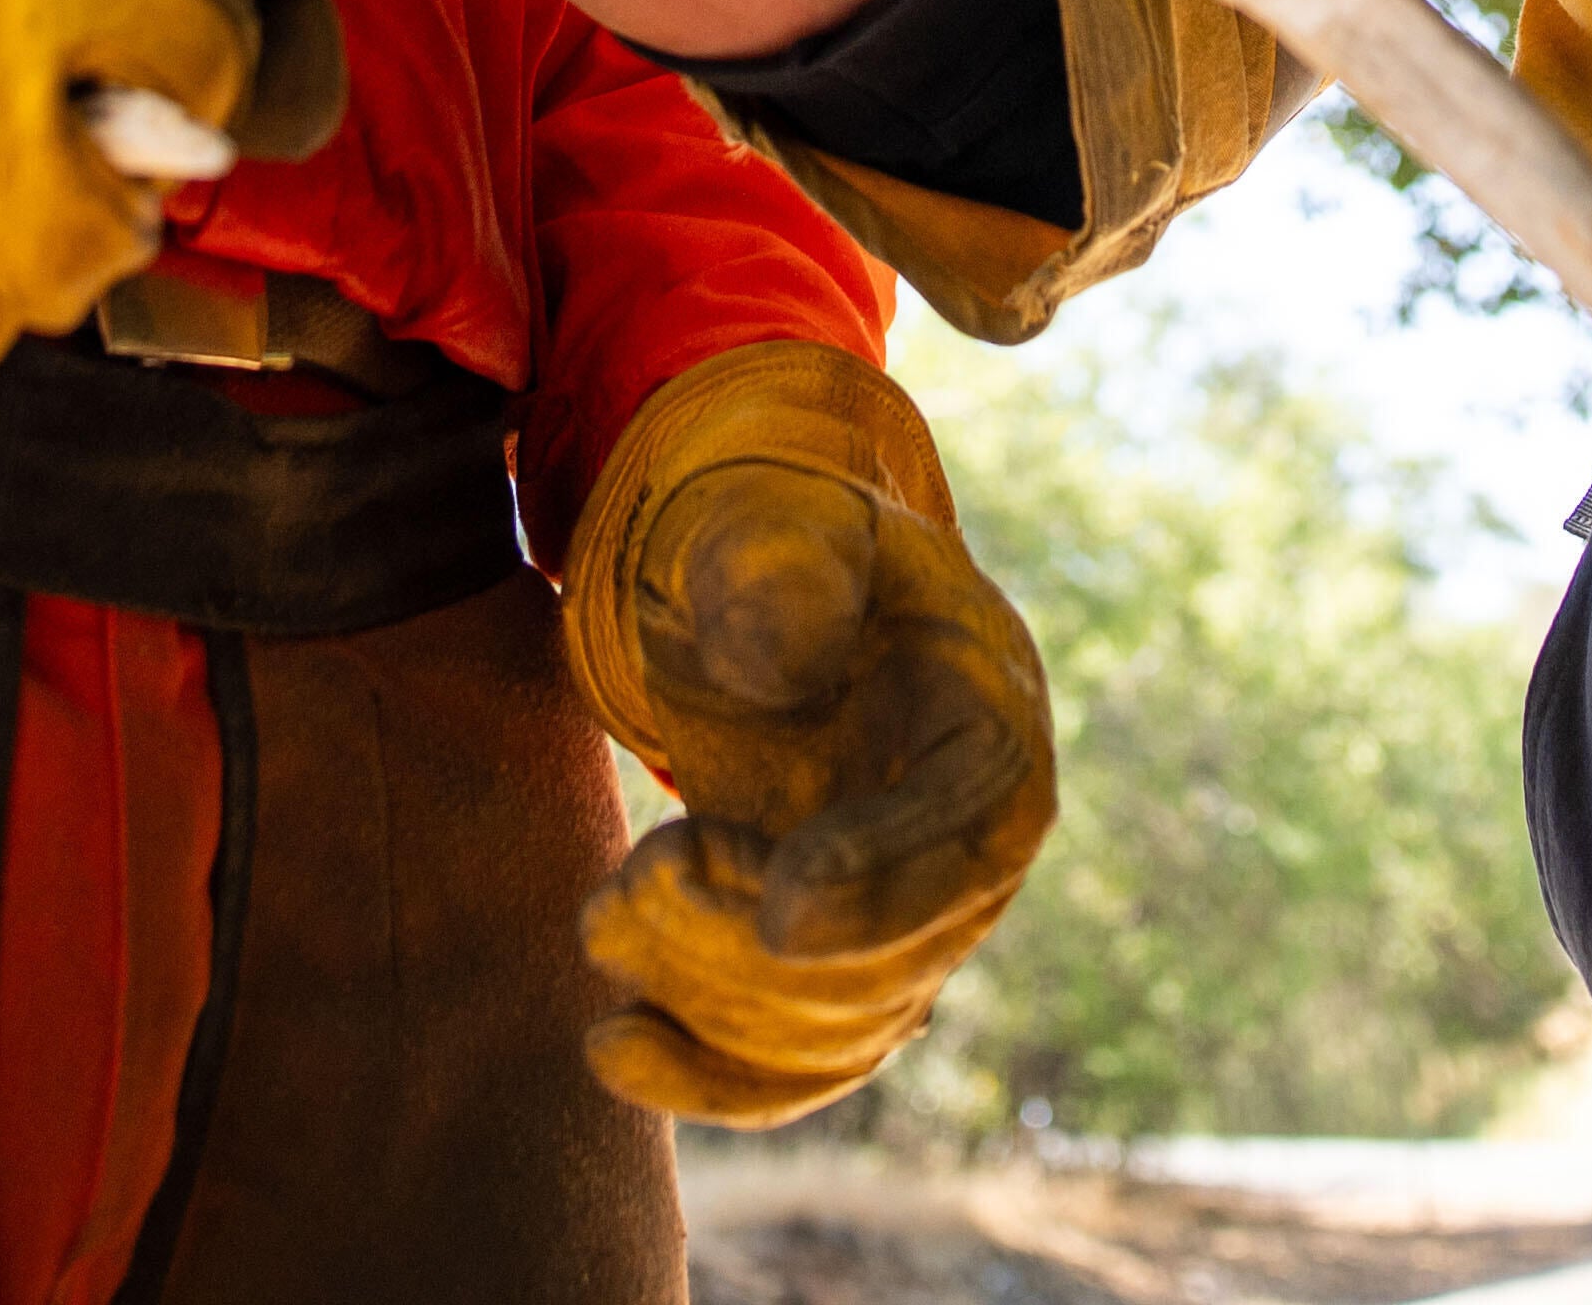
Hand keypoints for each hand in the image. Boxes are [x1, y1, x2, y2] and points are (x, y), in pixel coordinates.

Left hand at [565, 344, 1055, 1124]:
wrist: (748, 575)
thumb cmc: (764, 531)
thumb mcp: (768, 514)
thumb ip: (779, 565)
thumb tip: (792, 663)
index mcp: (988, 718)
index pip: (969, 830)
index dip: (881, 879)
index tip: (776, 905)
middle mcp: (970, 837)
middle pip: (898, 958)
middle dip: (749, 947)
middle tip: (632, 882)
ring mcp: (909, 913)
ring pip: (840, 1027)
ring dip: (709, 1000)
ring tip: (603, 913)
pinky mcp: (839, 963)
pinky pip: (800, 1063)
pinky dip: (710, 1078)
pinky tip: (609, 1050)